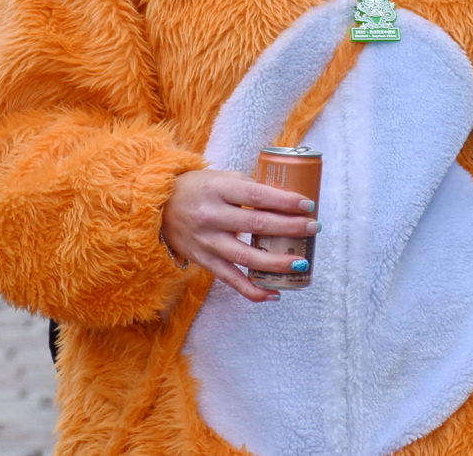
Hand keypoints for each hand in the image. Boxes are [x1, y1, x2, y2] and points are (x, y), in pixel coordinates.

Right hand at [160, 169, 318, 302]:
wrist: (158, 207)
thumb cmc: (200, 188)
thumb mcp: (223, 178)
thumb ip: (251, 188)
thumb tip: (289, 201)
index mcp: (219, 189)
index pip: (256, 196)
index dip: (284, 201)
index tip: (308, 204)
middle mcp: (211, 216)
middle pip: (256, 224)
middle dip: (290, 228)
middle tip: (314, 228)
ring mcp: (207, 241)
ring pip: (245, 257)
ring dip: (276, 262)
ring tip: (301, 263)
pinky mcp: (204, 261)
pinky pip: (230, 279)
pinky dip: (252, 290)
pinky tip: (273, 293)